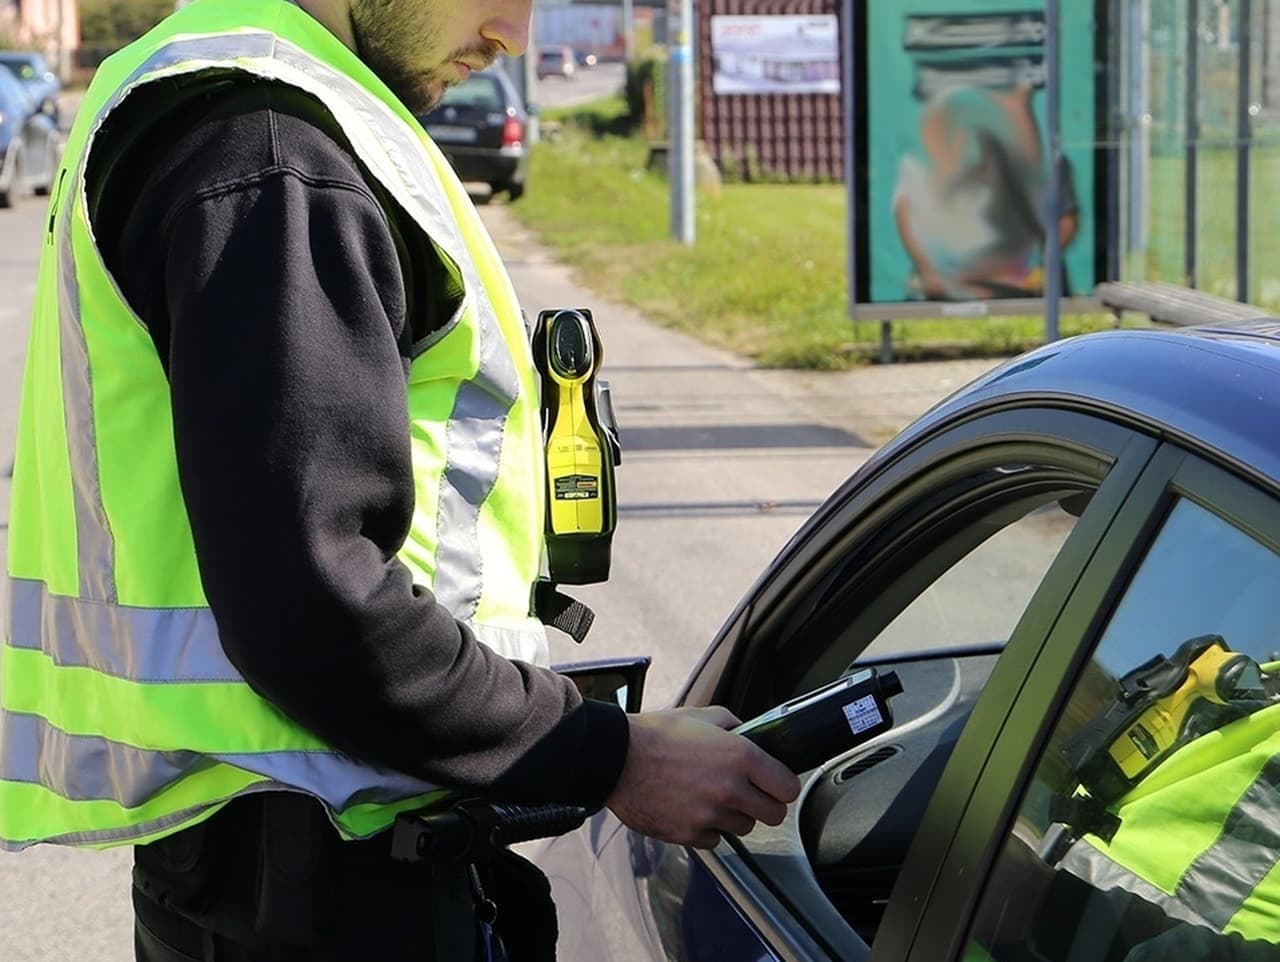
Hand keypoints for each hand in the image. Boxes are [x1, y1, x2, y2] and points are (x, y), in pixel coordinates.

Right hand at [605, 706, 801, 848]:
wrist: (616, 759)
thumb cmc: (655, 735)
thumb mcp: (702, 715)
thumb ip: (734, 725)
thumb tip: (751, 735)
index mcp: (739, 756)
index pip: (788, 787)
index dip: (784, 786)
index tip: (776, 784)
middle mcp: (729, 789)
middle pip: (773, 815)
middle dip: (765, 805)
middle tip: (750, 794)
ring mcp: (709, 815)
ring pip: (744, 828)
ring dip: (734, 816)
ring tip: (713, 797)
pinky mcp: (688, 834)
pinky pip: (714, 840)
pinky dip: (708, 829)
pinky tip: (692, 809)